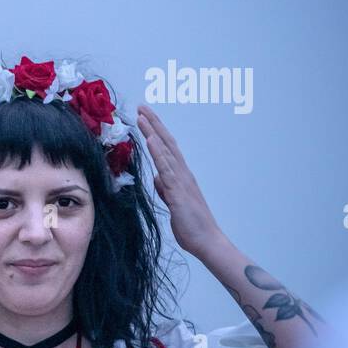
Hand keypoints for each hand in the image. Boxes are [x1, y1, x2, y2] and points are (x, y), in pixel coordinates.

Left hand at [136, 104, 225, 256]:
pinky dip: (158, 153)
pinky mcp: (178, 191)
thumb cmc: (191, 224)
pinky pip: (166, 168)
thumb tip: (158, 178)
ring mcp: (181, 181)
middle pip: (167, 142)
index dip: (155, 131)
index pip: (166, 148)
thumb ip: (166, 189)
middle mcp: (182, 173)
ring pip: (166, 151)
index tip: (144, 117)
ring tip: (142, 116)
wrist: (206, 241)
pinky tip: (150, 140)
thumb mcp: (173, 203)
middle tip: (141, 106)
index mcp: (180, 176)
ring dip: (153, 132)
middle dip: (153, 124)